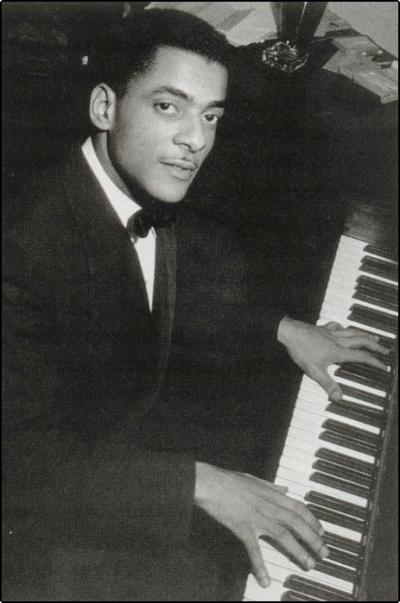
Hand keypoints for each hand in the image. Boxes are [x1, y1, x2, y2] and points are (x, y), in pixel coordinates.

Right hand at [194, 462, 328, 587]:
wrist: (209, 481)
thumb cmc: (229, 479)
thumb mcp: (254, 479)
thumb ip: (272, 486)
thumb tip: (285, 489)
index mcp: (272, 494)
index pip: (299, 508)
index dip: (313, 521)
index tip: (321, 533)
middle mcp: (268, 505)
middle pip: (297, 524)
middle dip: (313, 539)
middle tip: (324, 553)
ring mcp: (257, 517)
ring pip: (284, 536)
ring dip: (298, 551)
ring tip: (309, 564)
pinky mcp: (243, 527)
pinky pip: (254, 549)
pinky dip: (260, 566)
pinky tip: (265, 580)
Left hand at [277, 317, 388, 400]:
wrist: (288, 332)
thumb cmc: (301, 350)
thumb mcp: (314, 371)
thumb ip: (328, 384)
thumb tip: (339, 397)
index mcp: (338, 352)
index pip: (361, 357)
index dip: (374, 362)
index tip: (384, 366)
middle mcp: (337, 340)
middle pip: (361, 341)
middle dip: (375, 346)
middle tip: (385, 349)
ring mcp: (330, 333)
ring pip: (352, 332)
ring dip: (365, 334)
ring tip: (373, 337)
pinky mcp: (321, 329)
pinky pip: (337, 327)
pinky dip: (344, 328)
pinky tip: (343, 328)